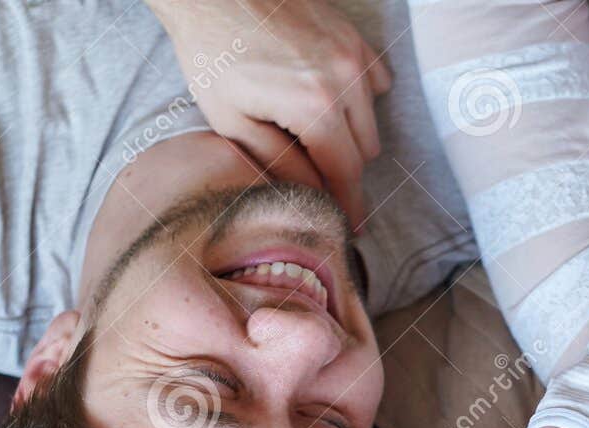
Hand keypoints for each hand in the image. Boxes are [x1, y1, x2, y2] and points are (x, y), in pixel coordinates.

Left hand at [149, 0, 391, 225]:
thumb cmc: (213, 52)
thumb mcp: (231, 121)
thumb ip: (277, 164)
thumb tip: (310, 195)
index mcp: (314, 107)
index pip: (346, 173)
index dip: (348, 205)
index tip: (351, 228)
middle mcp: (345, 80)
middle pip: (364, 151)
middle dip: (344, 171)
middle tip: (318, 179)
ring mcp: (354, 55)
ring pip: (372, 121)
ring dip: (349, 137)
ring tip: (313, 135)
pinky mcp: (354, 37)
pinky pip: (375, 85)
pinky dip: (359, 101)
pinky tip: (329, 100)